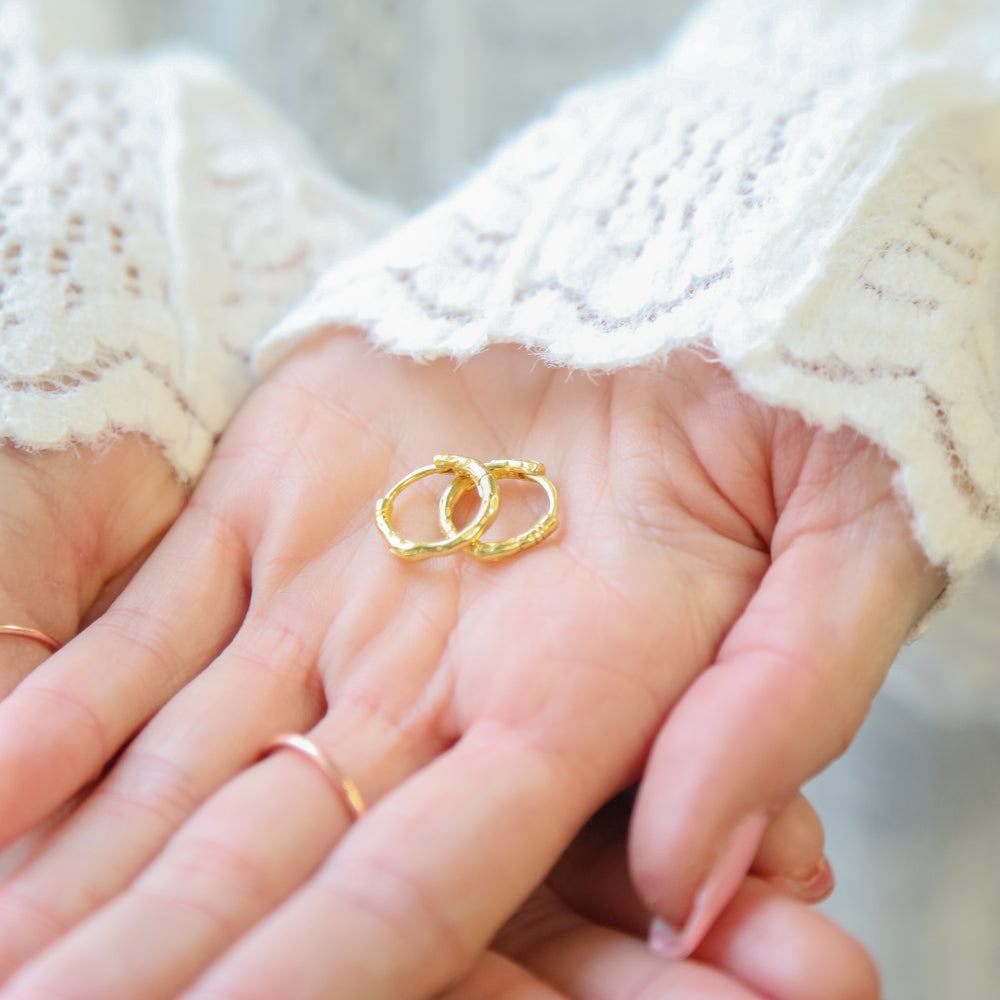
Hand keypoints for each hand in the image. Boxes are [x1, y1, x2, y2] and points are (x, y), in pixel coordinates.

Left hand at [0, 333, 937, 997]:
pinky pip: (150, 630)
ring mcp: (344, 593)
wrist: (700, 268)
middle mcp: (439, 679)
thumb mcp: (848, 539)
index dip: (323, 981)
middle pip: (277, 865)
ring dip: (86, 873)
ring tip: (0, 963)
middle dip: (162, 969)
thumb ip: (784, 704)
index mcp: (575, 699)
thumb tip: (693, 871)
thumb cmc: (797, 401)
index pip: (427, 886)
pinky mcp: (278, 504)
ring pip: (188, 768)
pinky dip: (62, 716)